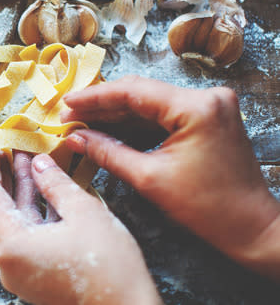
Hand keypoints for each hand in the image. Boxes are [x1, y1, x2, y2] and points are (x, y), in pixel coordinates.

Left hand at [0, 150, 160, 304]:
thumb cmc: (109, 267)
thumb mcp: (83, 212)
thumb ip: (55, 183)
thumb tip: (39, 163)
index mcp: (11, 245)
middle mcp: (9, 261)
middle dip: (6, 176)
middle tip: (10, 146)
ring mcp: (22, 271)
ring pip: (15, 222)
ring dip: (23, 191)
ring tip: (28, 159)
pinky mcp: (36, 276)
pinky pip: (27, 236)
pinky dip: (33, 212)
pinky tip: (44, 189)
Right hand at [61, 76, 279, 279]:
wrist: (251, 227)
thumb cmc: (207, 208)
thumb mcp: (149, 179)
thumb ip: (108, 153)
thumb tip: (75, 137)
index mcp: (196, 107)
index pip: (133, 91)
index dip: (94, 97)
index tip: (66, 103)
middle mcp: (206, 97)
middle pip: (141, 93)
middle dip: (102, 106)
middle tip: (69, 117)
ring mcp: (209, 106)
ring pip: (150, 103)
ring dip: (117, 115)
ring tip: (83, 125)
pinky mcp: (208, 117)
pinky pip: (163, 114)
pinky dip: (136, 124)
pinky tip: (109, 131)